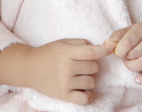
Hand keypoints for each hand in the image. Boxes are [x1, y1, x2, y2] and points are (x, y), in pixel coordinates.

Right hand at [0, 39, 114, 105]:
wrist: (29, 67)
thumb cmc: (48, 53)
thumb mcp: (62, 43)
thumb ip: (80, 43)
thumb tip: (99, 47)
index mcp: (66, 52)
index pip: (91, 52)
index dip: (104, 50)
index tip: (111, 48)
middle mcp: (66, 67)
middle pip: (94, 68)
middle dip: (91, 66)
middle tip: (81, 65)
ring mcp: (65, 82)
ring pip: (92, 82)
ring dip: (89, 79)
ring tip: (78, 76)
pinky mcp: (63, 95)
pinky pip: (85, 98)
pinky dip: (88, 95)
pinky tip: (83, 90)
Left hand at [107, 22, 141, 85]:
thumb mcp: (130, 30)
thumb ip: (117, 36)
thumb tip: (107, 44)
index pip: (127, 42)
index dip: (118, 50)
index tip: (118, 52)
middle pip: (133, 54)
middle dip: (125, 58)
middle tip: (127, 56)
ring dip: (132, 67)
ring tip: (131, 62)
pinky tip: (137, 79)